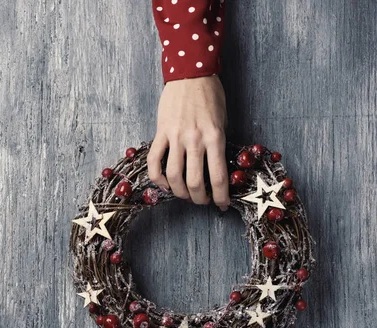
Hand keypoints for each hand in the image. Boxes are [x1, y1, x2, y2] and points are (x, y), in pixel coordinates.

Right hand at [147, 75, 229, 209]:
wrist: (190, 73)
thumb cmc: (210, 96)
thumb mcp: (222, 121)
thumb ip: (216, 145)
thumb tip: (214, 170)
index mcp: (215, 137)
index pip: (218, 177)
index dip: (221, 197)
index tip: (222, 205)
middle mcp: (194, 140)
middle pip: (195, 182)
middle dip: (199, 198)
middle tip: (202, 201)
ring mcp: (175, 137)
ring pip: (173, 176)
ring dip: (180, 192)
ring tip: (185, 195)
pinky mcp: (160, 133)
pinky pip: (154, 162)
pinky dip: (158, 178)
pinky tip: (165, 184)